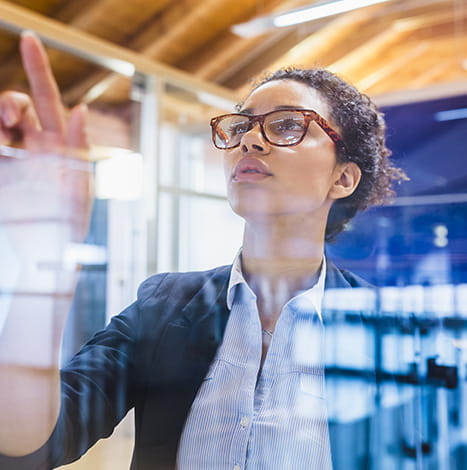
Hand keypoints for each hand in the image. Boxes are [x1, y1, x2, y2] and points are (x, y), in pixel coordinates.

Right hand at [0, 32, 91, 244]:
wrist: (45, 252)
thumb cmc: (70, 222)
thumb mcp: (79, 184)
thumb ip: (79, 146)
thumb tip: (81, 108)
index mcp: (61, 144)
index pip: (50, 101)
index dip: (39, 70)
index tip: (30, 38)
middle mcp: (37, 146)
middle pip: (20, 105)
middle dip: (11, 101)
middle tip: (10, 120)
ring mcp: (15, 157)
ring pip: (0, 120)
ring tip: (3, 134)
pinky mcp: (0, 171)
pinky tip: (1, 145)